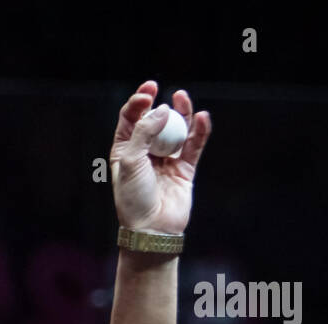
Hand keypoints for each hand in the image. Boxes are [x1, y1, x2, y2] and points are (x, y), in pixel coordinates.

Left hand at [110, 80, 211, 233]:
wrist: (152, 228)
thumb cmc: (134, 198)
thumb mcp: (130, 161)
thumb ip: (143, 133)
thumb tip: (162, 109)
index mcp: (124, 150)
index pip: (131, 119)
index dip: (138, 102)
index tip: (148, 92)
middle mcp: (145, 153)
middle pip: (155, 121)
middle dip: (159, 105)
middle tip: (163, 92)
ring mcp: (166, 160)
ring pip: (176, 130)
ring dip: (181, 113)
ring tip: (183, 98)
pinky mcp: (185, 169)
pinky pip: (194, 146)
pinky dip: (199, 131)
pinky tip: (202, 118)